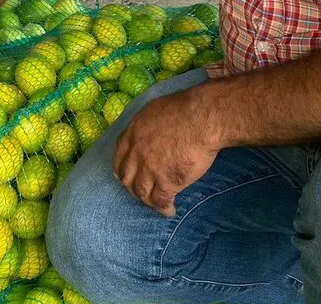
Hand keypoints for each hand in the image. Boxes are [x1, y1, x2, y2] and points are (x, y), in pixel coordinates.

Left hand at [113, 90, 218, 216]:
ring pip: (141, 192)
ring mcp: (149, 169)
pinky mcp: (166, 182)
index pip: (119, 157)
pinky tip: (170, 211)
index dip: (121, 169)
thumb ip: (146, 124)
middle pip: (127, 178)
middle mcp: (136, 153)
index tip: (124, 176)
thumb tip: (150, 130)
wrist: (201, 119)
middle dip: (132, 188)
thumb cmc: (184, 109)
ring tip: (155, 204)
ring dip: (147, 200)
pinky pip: (160, 201)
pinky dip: (164, 208)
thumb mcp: (155, 109)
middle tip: (140, 193)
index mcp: (133, 133)